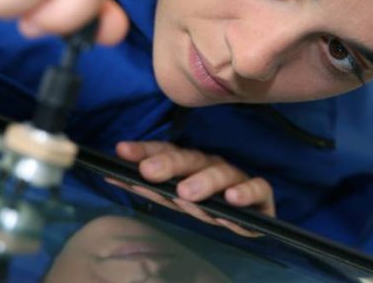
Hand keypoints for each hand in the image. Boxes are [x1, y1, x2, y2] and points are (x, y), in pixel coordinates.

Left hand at [109, 141, 274, 236]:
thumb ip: (148, 188)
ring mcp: (237, 179)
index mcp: (190, 164)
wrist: (250, 220)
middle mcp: (212, 167)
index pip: (165, 152)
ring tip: (186, 193)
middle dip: (168, 165)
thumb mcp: (175, 199)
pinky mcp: (261, 196)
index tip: (121, 152)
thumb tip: (111, 176)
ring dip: (203, 182)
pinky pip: (257, 189)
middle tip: (148, 173)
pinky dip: (246, 193)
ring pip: (221, 174)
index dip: (144, 151)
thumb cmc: (208, 205)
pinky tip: (232, 199)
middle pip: (190, 160)